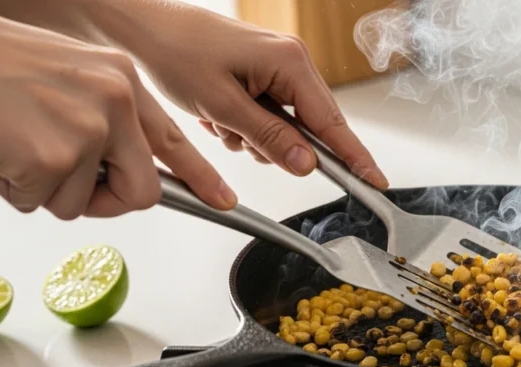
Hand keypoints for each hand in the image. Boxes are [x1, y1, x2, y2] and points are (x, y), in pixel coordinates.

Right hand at [0, 6, 236, 217]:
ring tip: (13, 148)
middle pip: (142, 191)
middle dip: (104, 203)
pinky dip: (14, 192)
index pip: (174, 139)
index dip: (200, 177)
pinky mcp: (56, 158)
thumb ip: (102, 119)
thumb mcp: (65, 80)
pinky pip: (44, 206)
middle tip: (62, 185)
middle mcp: (115, 100)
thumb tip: (115, 170)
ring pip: (84, 204)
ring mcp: (89, 128)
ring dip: (45, 192)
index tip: (223, 201)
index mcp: (121, 79)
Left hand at [113, 4, 388, 188]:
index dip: (354, 157)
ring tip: (219, 120)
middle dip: (276, 144)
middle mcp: (292, 61)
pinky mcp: (263, 73)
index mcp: (291, 63)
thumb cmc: (177, 54)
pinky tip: (218, 115)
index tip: (375, 182)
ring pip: (286, 127)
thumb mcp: (223, 106)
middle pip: (310, 127)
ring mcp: (278, 67)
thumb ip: (270, 138)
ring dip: (254, 137)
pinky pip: (268, 115)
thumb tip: (308, 165)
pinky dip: (245, 125)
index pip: (332, 122)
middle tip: (238, 137)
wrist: (145, 29)